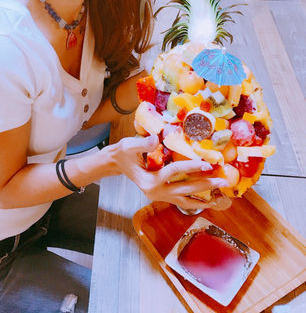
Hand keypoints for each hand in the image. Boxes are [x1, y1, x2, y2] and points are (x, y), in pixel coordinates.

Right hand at [110, 135, 231, 210]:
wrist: (116, 162)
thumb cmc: (122, 153)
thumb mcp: (129, 146)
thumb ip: (143, 143)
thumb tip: (159, 138)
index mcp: (148, 182)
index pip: (174, 172)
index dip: (191, 167)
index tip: (206, 163)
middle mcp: (155, 193)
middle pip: (184, 189)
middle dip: (205, 185)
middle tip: (222, 181)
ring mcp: (159, 196)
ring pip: (185, 200)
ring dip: (204, 197)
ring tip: (221, 197)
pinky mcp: (162, 195)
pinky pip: (182, 201)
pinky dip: (196, 201)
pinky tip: (208, 200)